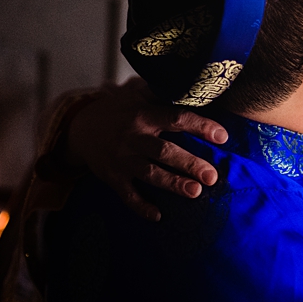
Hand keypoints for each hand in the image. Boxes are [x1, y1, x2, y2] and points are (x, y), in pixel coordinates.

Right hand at [65, 77, 225, 220]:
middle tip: (211, 176)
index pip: (175, 118)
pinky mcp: (112, 177)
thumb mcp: (136, 94)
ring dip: (172, 184)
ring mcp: (122, 159)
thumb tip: (194, 85)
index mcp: (143, 115)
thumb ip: (161, 92)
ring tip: (195, 192)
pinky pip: (127, 195)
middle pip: (164, 151)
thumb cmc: (117, 110)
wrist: (80, 128)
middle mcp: (133, 137)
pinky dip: (141, 206)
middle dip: (189, 164)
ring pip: (149, 174)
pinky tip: (157, 216)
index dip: (200, 126)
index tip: (222, 136)